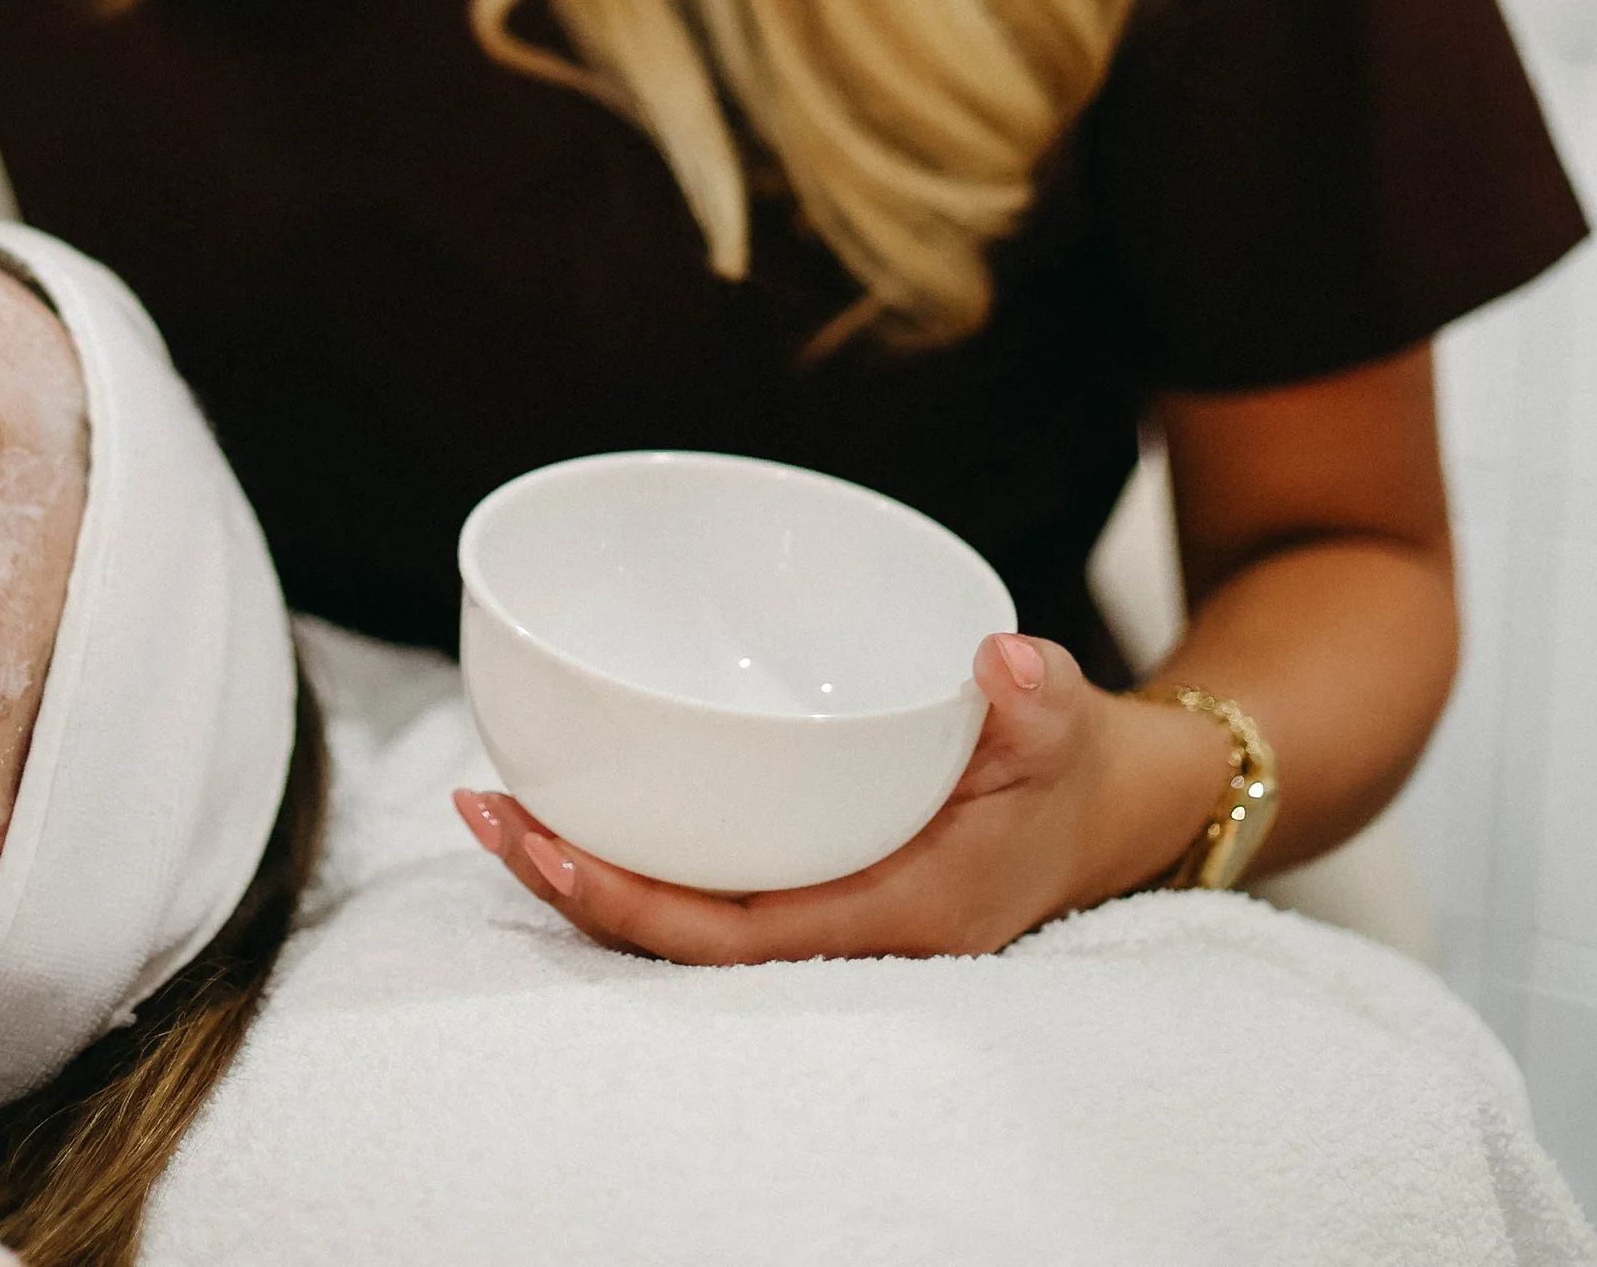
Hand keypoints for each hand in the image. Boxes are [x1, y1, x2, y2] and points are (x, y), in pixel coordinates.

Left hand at [453, 633, 1218, 963]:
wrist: (1111, 805)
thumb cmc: (1074, 769)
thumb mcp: (1066, 727)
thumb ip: (1036, 699)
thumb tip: (1000, 660)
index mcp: (898, 912)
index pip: (739, 934)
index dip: (636, 903)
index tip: (549, 846)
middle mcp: (848, 930)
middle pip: (684, 936)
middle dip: (578, 885)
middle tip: (485, 807)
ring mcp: (825, 906)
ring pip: (684, 910)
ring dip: (589, 865)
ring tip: (498, 800)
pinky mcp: (813, 870)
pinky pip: (708, 878)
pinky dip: (638, 846)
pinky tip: (582, 791)